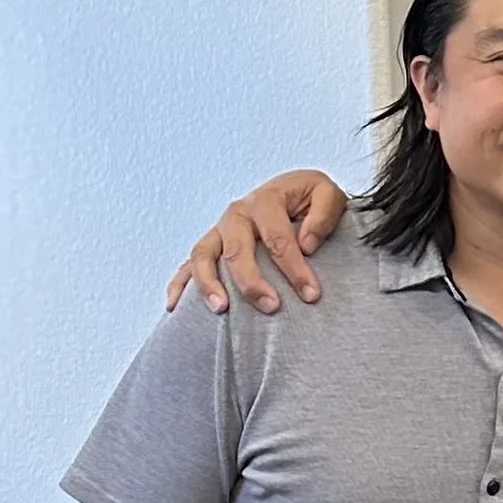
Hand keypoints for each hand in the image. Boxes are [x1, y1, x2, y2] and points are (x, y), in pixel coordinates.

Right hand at [164, 171, 348, 314]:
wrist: (295, 194)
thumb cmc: (310, 198)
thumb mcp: (327, 194)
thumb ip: (324, 214)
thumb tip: (306, 243)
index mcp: (265, 200)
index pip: (278, 239)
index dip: (295, 269)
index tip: (311, 294)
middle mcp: (237, 215)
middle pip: (236, 250)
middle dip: (252, 281)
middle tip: (272, 306)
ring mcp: (220, 231)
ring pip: (202, 255)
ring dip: (208, 283)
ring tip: (221, 309)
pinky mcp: (212, 245)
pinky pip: (188, 264)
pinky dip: (179, 284)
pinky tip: (175, 306)